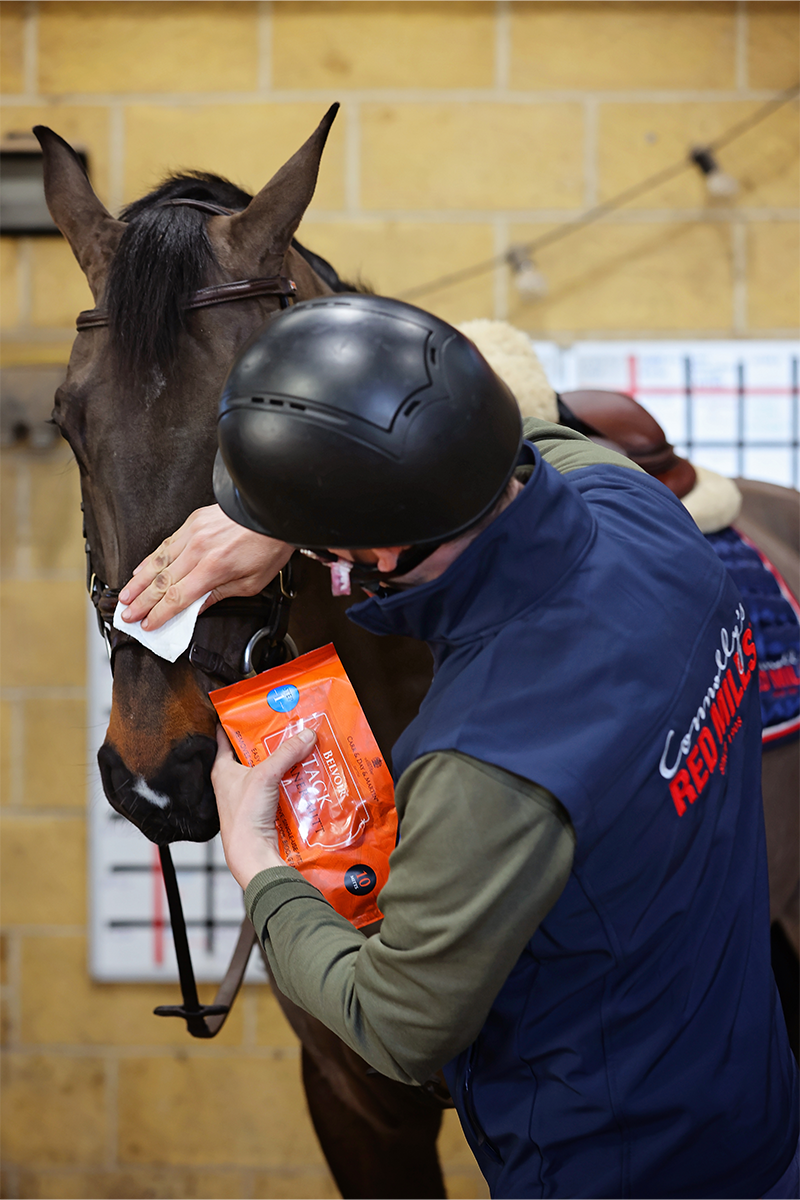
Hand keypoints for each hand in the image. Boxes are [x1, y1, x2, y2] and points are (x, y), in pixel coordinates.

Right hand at [117, 505, 292, 629]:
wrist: (272, 512)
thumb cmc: (268, 546)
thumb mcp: (251, 583)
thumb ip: (219, 595)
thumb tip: (196, 608)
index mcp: (213, 569)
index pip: (177, 598)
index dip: (159, 614)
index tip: (147, 624)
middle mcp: (198, 550)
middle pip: (161, 582)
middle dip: (141, 602)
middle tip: (127, 615)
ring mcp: (193, 534)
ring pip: (158, 561)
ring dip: (139, 581)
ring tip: (126, 595)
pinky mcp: (193, 522)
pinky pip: (166, 543)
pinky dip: (151, 558)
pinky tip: (142, 568)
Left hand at [212, 724, 316, 888]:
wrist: (252, 853)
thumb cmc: (244, 816)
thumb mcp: (265, 775)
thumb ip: (286, 753)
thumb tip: (306, 734)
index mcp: (222, 768)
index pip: (225, 736)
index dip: (237, 721)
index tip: (252, 708)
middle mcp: (233, 780)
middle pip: (253, 753)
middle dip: (271, 742)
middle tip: (289, 727)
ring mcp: (248, 795)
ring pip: (268, 770)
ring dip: (284, 762)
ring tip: (301, 747)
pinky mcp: (262, 808)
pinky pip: (278, 787)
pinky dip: (290, 780)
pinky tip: (304, 774)